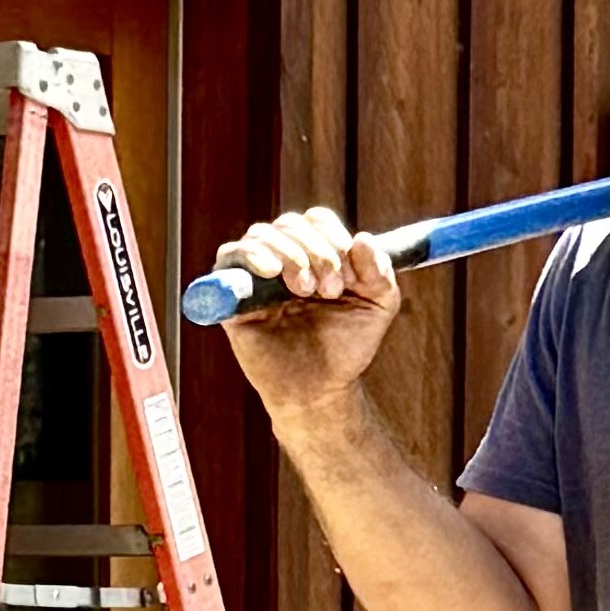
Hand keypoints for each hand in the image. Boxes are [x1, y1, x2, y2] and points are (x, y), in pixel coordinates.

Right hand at [211, 207, 402, 423]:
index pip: (317, 220)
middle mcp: (283, 258)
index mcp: (315, 254)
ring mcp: (255, 276)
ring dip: (290, 254)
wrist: (319, 390)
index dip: (333, 236)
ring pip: (262, 234)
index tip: (349, 274)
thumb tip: (363, 239)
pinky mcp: (232, 296)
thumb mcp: (377, 307)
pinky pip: (230, 256)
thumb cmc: (345, 348)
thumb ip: (380, 273)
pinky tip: (272, 272)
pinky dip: (252, 255)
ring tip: (306, 290)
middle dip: (316, 251)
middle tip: (331, 290)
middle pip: (291, 224)